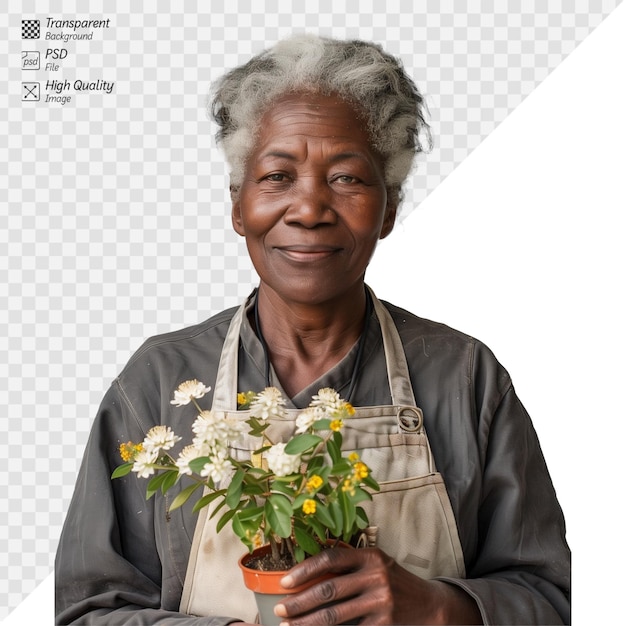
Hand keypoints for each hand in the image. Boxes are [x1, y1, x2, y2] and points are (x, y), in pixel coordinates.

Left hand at [273, 547, 481, 624]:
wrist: (429, 605)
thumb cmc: (392, 581)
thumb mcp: (375, 564)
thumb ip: (349, 566)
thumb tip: (305, 576)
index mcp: (370, 556)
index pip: (331, 558)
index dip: (305, 570)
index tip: (284, 582)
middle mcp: (376, 576)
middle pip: (328, 589)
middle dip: (300, 602)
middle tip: (279, 610)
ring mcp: (381, 601)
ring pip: (334, 615)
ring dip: (307, 623)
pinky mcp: (384, 624)